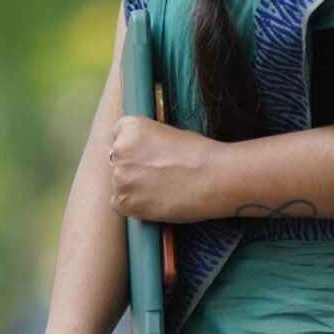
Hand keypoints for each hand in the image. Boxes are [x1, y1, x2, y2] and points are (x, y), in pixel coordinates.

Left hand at [107, 113, 224, 222]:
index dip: (135, 149)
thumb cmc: (201, 155)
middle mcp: (120, 149)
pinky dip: (135, 207)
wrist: (214, 178)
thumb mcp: (170, 135)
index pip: (119, 136)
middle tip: (159, 177)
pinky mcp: (125, 201)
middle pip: (118, 161)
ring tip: (162, 190)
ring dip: (135, 189)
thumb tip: (142, 157)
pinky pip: (120, 205)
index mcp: (130, 127)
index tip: (150, 157)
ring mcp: (120, 176)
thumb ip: (148, 143)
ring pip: (120, 184)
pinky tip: (157, 202)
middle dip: (134, 169)